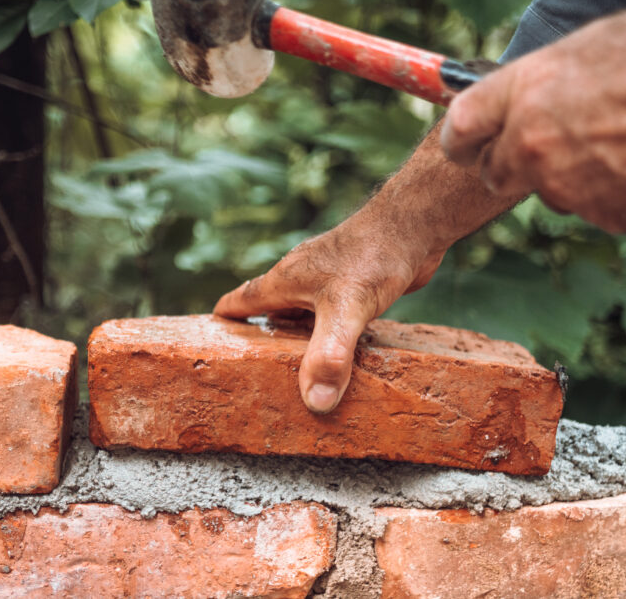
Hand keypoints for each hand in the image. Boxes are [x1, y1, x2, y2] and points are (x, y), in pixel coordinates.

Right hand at [214, 208, 445, 412]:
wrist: (415, 225)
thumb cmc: (374, 256)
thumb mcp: (347, 310)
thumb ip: (329, 355)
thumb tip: (314, 401)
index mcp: (286, 280)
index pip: (244, 299)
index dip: (226, 319)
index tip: (210, 339)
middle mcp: (302, 277)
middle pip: (272, 308)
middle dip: (261, 335)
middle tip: (253, 367)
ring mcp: (330, 278)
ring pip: (304, 311)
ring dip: (298, 336)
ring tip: (297, 368)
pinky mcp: (356, 283)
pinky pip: (333, 312)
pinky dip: (330, 331)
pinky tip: (344, 350)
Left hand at [440, 8, 625, 233]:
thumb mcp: (606, 40)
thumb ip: (558, 68)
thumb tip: (544, 81)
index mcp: (526, 90)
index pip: (461, 123)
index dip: (460, 135)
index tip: (462, 142)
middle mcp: (532, 143)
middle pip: (493, 168)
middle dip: (510, 161)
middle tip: (542, 147)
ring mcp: (564, 186)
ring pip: (549, 189)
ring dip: (570, 174)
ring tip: (621, 143)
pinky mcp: (599, 217)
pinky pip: (595, 206)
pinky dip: (612, 191)